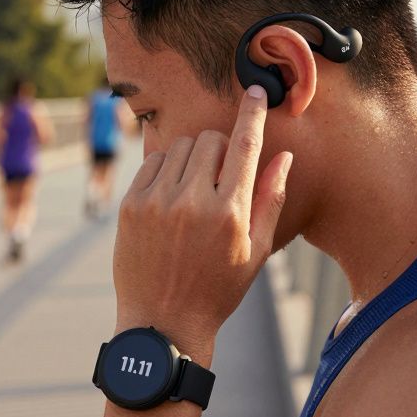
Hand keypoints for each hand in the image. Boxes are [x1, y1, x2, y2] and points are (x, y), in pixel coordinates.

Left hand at [114, 85, 292, 353]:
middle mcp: (193, 202)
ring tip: (195, 191)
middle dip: (220, 149)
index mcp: (230, 213)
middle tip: (220, 178)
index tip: (255, 91)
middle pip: (210, 140)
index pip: (245, 145)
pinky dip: (165, 168)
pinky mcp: (131, 205)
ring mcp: (157, 201)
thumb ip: (271, 200)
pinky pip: (152, 162)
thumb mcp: (257, 252)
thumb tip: (285, 155)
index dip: (252, 113)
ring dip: (192, 157)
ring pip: (180, 147)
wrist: (162, 324)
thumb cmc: (218, 290)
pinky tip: (172, 197)